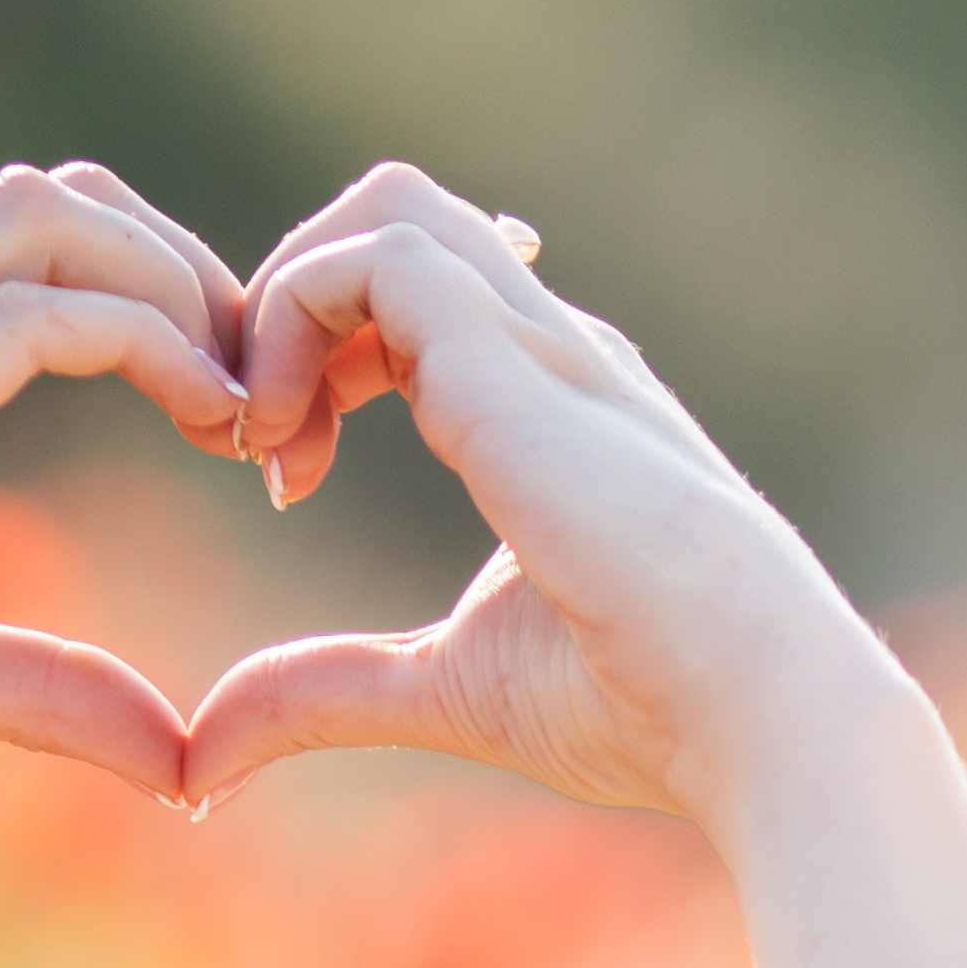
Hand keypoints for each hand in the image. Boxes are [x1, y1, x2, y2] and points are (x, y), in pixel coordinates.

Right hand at [0, 163, 251, 804]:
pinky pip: (31, 315)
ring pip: (46, 215)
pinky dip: (143, 342)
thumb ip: (46, 691)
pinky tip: (209, 420)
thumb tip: (175, 756)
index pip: (32, 255)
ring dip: (173, 283)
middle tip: (264, 383)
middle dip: (182, 264)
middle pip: (53, 199)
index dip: (155, 306)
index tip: (238, 417)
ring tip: (243, 399)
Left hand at [179, 167, 897, 819]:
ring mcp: (535, 341)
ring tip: (266, 431)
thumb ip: (331, 692)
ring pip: (384, 208)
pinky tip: (287, 443)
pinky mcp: (509, 359)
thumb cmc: (644, 706)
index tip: (286, 478)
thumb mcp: (448, 688)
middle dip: (290, 296)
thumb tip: (210, 760)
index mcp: (547, 406)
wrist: (757, 709)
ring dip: (286, 301)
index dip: (317, 358)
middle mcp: (545, 349)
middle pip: (395, 216)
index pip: (415, 297)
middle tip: (255, 429)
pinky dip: (289, 322)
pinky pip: (368, 259)